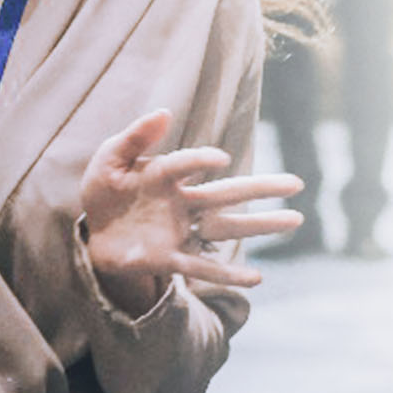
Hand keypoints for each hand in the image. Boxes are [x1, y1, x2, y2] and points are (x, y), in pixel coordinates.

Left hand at [79, 110, 296, 311]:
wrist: (95, 232)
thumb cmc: (107, 191)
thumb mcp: (110, 159)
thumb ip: (134, 137)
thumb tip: (164, 112)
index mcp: (167, 175)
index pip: (187, 164)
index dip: (201, 160)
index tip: (222, 160)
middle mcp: (182, 202)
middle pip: (227, 193)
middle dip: (262, 188)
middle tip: (297, 183)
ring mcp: (179, 231)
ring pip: (226, 227)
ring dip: (260, 225)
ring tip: (295, 220)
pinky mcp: (168, 258)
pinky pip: (201, 266)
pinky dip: (227, 274)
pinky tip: (257, 279)